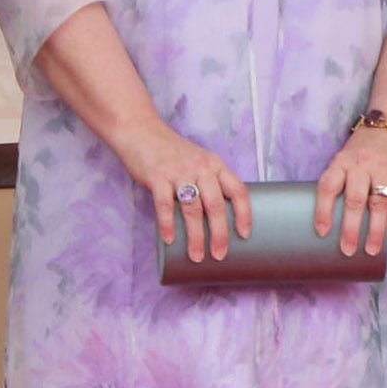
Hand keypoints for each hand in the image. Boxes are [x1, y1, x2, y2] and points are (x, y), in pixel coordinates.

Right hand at [117, 122, 250, 263]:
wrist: (141, 132)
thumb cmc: (171, 153)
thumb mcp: (198, 162)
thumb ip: (207, 182)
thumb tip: (216, 217)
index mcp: (215, 165)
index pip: (238, 190)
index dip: (244, 213)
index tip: (245, 234)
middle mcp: (202, 168)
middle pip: (216, 205)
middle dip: (220, 233)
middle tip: (220, 254)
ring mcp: (179, 172)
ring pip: (192, 209)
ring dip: (195, 236)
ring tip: (197, 256)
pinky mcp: (157, 176)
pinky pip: (165, 204)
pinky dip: (167, 224)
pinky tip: (169, 240)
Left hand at [315, 123, 386, 255]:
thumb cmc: (363, 149)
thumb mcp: (344, 158)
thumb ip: (339, 181)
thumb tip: (329, 217)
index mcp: (342, 162)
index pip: (328, 187)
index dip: (323, 210)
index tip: (322, 232)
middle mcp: (362, 165)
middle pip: (356, 200)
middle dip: (351, 228)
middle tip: (347, 250)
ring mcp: (384, 168)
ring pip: (380, 203)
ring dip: (376, 229)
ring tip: (372, 249)